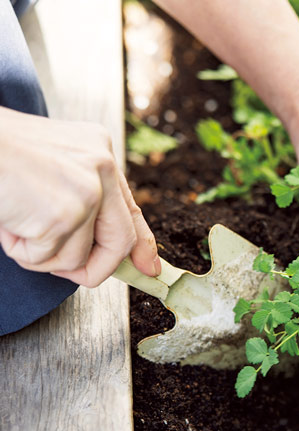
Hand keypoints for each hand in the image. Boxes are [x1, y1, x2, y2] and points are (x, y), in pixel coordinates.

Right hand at [0, 107, 159, 286]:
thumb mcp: (52, 164)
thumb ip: (81, 195)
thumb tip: (99, 246)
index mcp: (99, 149)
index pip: (130, 208)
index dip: (141, 244)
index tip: (147, 267)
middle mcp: (102, 168)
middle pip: (120, 241)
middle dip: (97, 268)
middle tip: (75, 276)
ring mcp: (86, 193)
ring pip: (76, 257)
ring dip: (39, 254)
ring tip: (15, 222)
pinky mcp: (62, 216)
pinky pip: (45, 259)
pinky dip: (19, 249)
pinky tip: (7, 220)